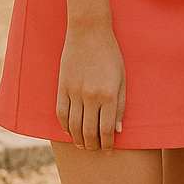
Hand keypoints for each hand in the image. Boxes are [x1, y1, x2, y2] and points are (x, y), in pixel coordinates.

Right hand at [55, 23, 126, 149]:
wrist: (89, 33)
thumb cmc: (111, 54)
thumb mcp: (122, 77)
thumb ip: (120, 104)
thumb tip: (118, 129)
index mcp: (109, 94)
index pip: (107, 128)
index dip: (108, 143)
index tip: (108, 150)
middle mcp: (91, 96)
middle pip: (89, 131)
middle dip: (93, 144)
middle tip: (96, 149)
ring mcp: (74, 92)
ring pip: (73, 126)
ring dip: (78, 139)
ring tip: (83, 145)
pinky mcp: (62, 88)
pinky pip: (61, 113)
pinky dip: (65, 126)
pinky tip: (69, 132)